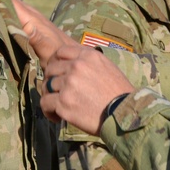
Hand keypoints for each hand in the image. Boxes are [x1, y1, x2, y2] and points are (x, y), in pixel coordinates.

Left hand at [13, 0, 134, 134]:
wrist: (124, 113)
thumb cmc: (119, 93)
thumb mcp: (108, 67)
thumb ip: (89, 62)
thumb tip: (74, 62)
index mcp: (88, 56)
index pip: (61, 52)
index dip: (55, 62)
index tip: (57, 72)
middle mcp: (77, 67)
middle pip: (51, 69)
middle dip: (51, 79)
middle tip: (57, 91)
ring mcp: (69, 84)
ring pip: (47, 86)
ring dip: (50, 96)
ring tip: (57, 106)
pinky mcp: (63, 103)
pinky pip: (45, 103)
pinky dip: (49, 111)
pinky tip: (57, 117)